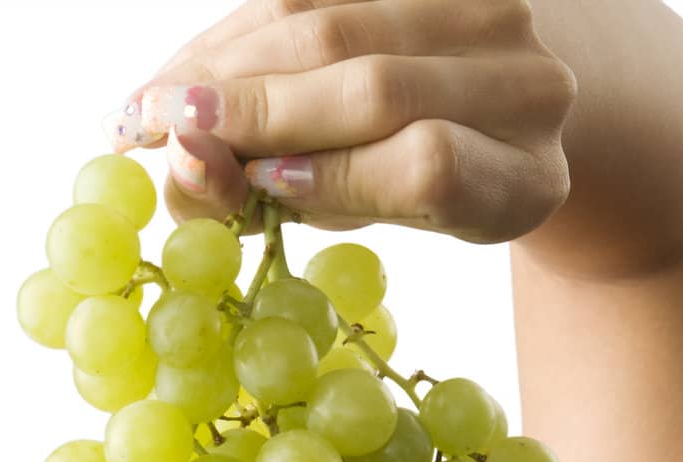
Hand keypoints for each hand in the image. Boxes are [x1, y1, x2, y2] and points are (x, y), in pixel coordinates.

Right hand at [105, 0, 577, 243]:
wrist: (504, 101)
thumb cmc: (428, 180)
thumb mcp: (377, 219)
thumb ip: (303, 202)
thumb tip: (187, 162)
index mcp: (524, 183)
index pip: (425, 167)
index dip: (332, 175)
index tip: (253, 185)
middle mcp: (526, 89)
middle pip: (372, 85)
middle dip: (251, 108)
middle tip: (158, 132)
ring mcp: (494, 12)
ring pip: (337, 21)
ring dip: (230, 61)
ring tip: (156, 104)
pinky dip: (246, 26)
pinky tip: (195, 67)